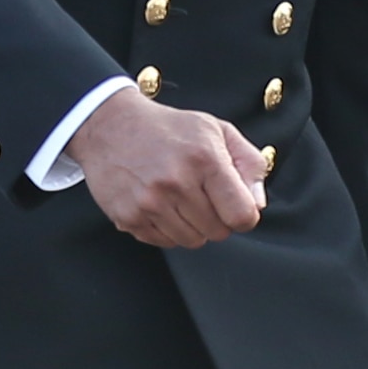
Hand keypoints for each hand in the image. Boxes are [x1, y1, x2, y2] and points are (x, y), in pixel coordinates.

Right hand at [66, 86, 267, 248]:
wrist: (109, 126)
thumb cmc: (169, 128)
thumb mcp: (216, 130)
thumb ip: (249, 164)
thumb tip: (258, 204)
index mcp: (205, 159)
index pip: (242, 215)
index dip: (244, 215)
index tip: (235, 205)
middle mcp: (176, 182)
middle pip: (218, 233)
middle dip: (217, 219)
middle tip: (202, 196)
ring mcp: (149, 202)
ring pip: (192, 241)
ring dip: (192, 226)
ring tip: (180, 198)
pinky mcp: (128, 217)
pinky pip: (164, 242)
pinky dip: (167, 229)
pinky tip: (159, 204)